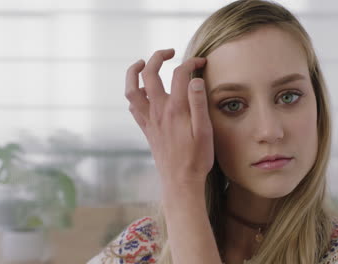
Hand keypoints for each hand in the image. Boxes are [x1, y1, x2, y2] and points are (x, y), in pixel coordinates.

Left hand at [125, 48, 213, 189]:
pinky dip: (134, 93)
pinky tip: (142, 93)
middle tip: (170, 52)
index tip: (202, 62)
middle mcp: (158, 111)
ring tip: (143, 63)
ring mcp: (150, 120)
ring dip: (134, 72)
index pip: (179, 74)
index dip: (191, 63)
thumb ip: (199, 103)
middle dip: (157, 57)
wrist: (180, 182)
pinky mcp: (147, 130)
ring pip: (131, 89)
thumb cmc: (197, 159)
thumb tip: (194, 80)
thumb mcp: (205, 131)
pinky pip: (133, 107)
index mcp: (175, 109)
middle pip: (149, 74)